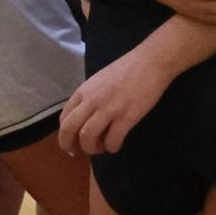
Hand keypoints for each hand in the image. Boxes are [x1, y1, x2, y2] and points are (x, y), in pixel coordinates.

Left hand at [57, 44, 179, 156]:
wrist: (151, 62)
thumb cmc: (127, 68)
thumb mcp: (100, 80)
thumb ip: (89, 96)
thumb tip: (86, 117)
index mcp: (84, 91)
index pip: (64, 118)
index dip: (64, 134)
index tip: (71, 142)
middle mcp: (92, 101)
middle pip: (69, 130)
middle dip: (69, 146)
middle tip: (78, 152)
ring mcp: (109, 109)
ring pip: (88, 138)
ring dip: (92, 149)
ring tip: (101, 148)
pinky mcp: (126, 117)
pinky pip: (112, 140)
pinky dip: (112, 147)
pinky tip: (117, 144)